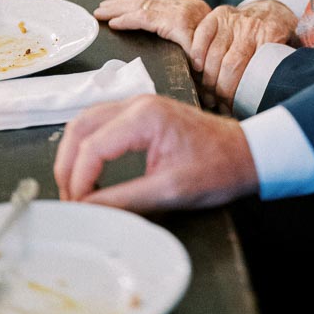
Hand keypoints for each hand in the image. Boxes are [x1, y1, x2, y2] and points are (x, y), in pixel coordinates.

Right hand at [54, 95, 257, 210]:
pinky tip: (89, 172)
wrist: (246, 153)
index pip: (92, 147)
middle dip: (67, 165)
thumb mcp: (170, 191)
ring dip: (74, 155)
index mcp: (144, 117)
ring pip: (87, 123)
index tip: (76, 209)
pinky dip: (88, 147)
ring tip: (75, 190)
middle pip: (80, 127)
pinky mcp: (142, 114)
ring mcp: (139, 105)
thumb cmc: (217, 168)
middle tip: (68, 200)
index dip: (77, 181)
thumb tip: (86, 210)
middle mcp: (137, 103)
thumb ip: (124, 200)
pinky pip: (102, 124)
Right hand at [95, 0, 211, 56]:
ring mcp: (184, 3)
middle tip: (98, 11)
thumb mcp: (202, 62)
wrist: (239, 38)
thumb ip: (189, 60)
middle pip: (144, 2)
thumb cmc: (219, 55)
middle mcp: (182, 8)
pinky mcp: (186, 3)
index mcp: (182, 21)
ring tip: (108, 4)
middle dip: (119, 6)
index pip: (147, 16)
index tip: (111, 24)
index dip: (127, 19)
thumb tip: (183, 64)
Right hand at [189, 0, 299, 111]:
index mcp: (272, 35)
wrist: (272, 10)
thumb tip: (281, 93)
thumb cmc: (280, 38)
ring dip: (207, 78)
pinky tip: (198, 68)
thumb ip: (288, 67)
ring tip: (209, 93)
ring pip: (213, 53)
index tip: (233, 107)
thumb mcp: (291, 50)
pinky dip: (197, 52)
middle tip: (219, 103)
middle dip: (220, 90)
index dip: (237, 94)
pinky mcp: (219, 14)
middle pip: (229, 66)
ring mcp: (234, 19)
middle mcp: (251, 26)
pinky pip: (202, 34)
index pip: (249, 72)